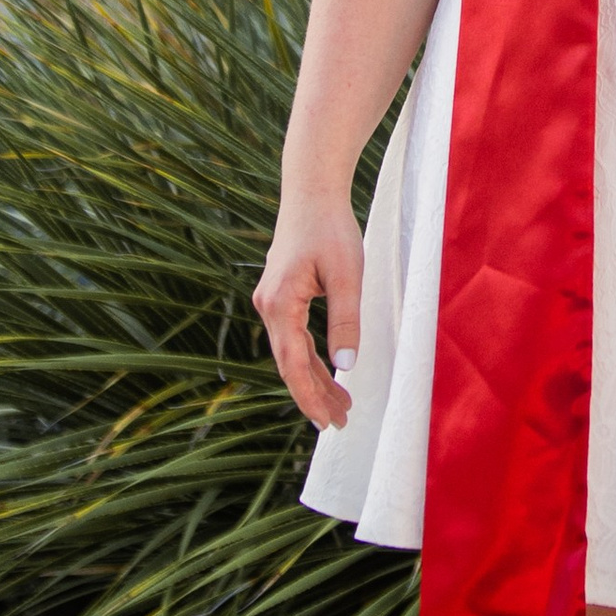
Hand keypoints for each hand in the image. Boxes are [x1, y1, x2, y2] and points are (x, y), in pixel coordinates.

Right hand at [255, 190, 365, 428]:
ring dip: (315, 379)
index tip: (328, 421)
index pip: (294, 364)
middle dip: (314, 396)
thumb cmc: (331, 229)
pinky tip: (329, 373)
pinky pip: (292, 339)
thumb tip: (346, 367)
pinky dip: (311, 359)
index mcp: (280, 303)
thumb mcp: (347, 275)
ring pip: (291, 354)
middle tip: (340, 423)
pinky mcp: (279, 297)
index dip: (311, 396)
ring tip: (340, 405)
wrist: (312, 193)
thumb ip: (345, 321)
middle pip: (290, 365)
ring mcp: (271, 302)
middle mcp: (268, 306)